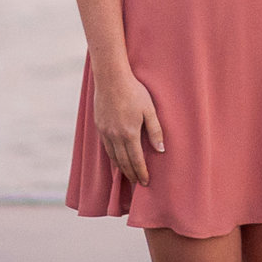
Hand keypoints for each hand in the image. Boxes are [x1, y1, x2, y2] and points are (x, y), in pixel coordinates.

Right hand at [93, 70, 165, 184]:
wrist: (111, 78)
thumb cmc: (134, 91)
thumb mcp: (150, 109)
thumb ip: (155, 131)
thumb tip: (161, 150)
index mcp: (129, 133)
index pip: (136, 161)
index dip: (141, 173)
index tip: (146, 183)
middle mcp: (115, 136)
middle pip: (123, 162)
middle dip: (131, 174)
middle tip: (138, 183)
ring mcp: (105, 132)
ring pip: (113, 157)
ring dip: (121, 168)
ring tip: (128, 175)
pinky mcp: (99, 126)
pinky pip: (106, 147)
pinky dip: (112, 157)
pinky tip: (116, 158)